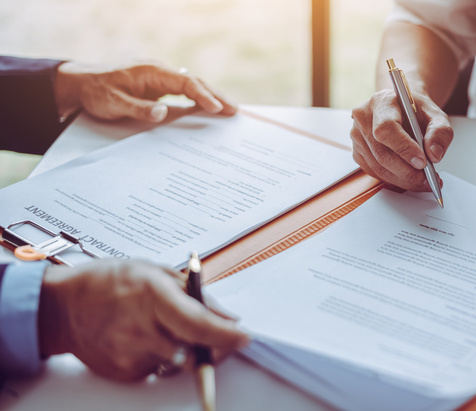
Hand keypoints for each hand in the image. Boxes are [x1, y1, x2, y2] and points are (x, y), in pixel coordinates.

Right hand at [38, 260, 247, 380]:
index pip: (197, 323)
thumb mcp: (156, 272)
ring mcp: (129, 354)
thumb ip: (196, 295)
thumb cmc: (110, 281)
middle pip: (193, 350)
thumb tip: (227, 317)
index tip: (244, 337)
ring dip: (185, 349)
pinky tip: (143, 337)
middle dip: (213, 346)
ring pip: (178, 361)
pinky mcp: (124, 372)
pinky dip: (162, 356)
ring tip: (164, 327)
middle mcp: (140, 328)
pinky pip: (158, 369)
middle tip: (218, 336)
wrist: (61, 307)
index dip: (225, 335)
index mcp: (151, 296)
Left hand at [54, 61, 236, 122]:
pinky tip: (209, 107)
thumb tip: (163, 113)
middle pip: (195, 81)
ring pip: (192, 85)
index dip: (203, 95)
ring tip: (230, 109)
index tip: (216, 108)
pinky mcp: (158, 85)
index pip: (185, 82)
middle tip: (235, 109)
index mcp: (152, 71)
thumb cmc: (96, 92)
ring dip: (211, 96)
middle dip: (216, 95)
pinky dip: (199, 98)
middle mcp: (159, 70)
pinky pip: (184, 90)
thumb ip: (139, 108)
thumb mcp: (114, 103)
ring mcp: (160, 77)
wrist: (80, 83)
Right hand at [350, 88, 452, 190]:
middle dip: (407, 171)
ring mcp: (358, 137)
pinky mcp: (358, 153)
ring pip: (378, 167)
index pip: (386, 128)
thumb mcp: (436, 114)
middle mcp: (364, 119)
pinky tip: (410, 179)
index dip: (404, 148)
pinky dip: (395, 180)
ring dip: (403, 180)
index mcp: (381, 102)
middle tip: (427, 178)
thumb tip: (434, 154)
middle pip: (382, 153)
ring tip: (423, 181)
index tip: (423, 162)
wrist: (402, 109)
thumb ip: (440, 131)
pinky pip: (375, 173)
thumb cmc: (416, 111)